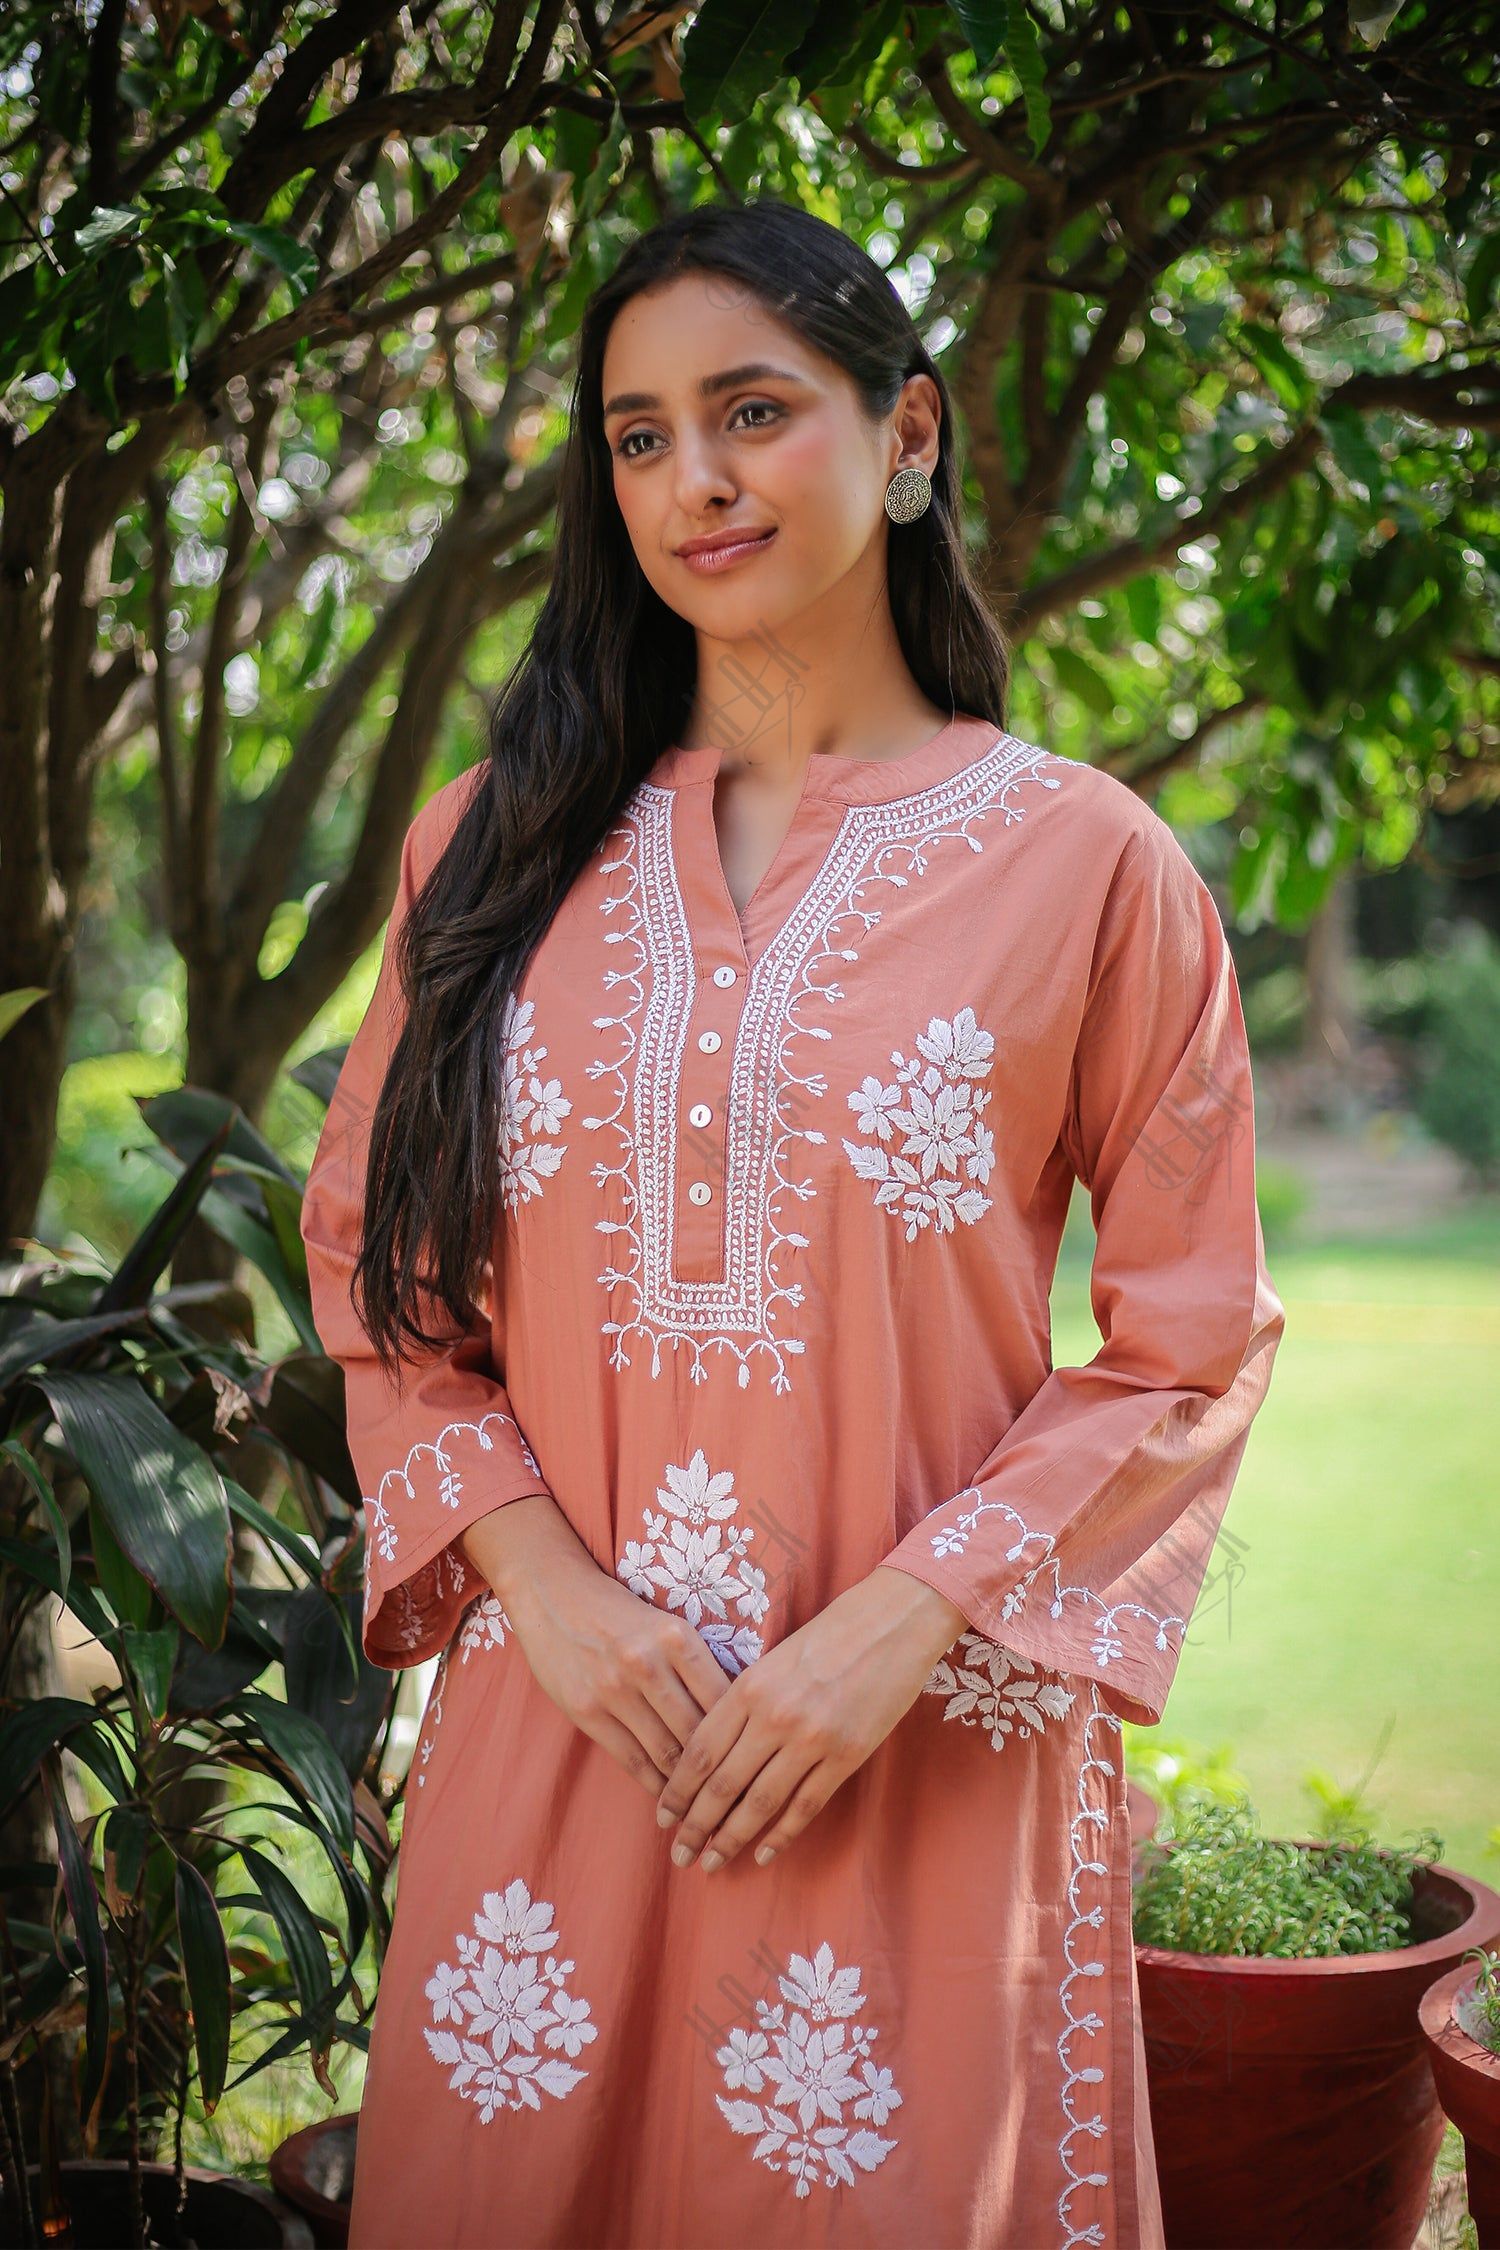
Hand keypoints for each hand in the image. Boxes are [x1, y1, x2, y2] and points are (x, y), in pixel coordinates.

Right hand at [461, 1495, 734, 1796]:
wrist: (553, 1594)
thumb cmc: (619, 1612)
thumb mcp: (665, 1624)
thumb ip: (695, 1664)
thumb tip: (735, 1716)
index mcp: (677, 1637)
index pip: (723, 1699)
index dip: (743, 1736)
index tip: (757, 1762)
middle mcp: (648, 1663)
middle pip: (698, 1732)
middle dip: (720, 1770)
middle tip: (740, 1797)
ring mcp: (614, 1689)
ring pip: (666, 1752)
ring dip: (688, 1785)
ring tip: (707, 1807)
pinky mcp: (586, 1710)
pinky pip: (631, 1759)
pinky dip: (654, 1783)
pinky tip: (668, 1797)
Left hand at [654, 1565, 966, 1873]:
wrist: (892, 1622)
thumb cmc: (830, 1634)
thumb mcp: (774, 1658)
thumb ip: (745, 1700)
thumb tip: (715, 1750)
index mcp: (749, 1687)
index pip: (700, 1751)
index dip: (678, 1790)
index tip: (663, 1817)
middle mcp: (774, 1717)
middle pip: (723, 1784)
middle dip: (696, 1825)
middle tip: (679, 1855)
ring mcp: (811, 1739)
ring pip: (760, 1802)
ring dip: (731, 1838)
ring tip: (711, 1862)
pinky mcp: (847, 1755)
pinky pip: (806, 1805)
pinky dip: (781, 1834)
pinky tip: (763, 1853)